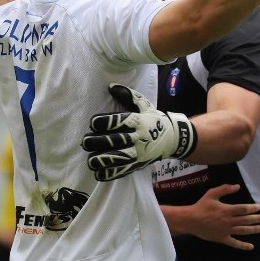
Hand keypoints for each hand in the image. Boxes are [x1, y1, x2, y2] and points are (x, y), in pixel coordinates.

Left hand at [82, 84, 197, 181]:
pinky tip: (99, 173)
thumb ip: (128, 96)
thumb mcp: (145, 105)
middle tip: (85, 142)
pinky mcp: (138, 164)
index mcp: (140, 122)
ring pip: (118, 158)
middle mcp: (139, 138)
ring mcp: (139, 153)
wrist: (174, 139)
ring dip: (102, 160)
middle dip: (98, 142)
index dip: (106, 122)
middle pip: (116, 140)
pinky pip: (122, 171)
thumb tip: (110, 86)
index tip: (93, 122)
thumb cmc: (155, 120)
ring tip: (91, 160)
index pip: (121, 121)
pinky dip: (110, 173)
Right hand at [161, 184, 259, 250]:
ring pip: (243, 230)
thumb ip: (224, 189)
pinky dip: (242, 245)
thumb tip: (237, 186)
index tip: (259, 207)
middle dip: (258, 219)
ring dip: (254, 230)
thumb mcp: (211, 194)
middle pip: (246, 220)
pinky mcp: (222, 238)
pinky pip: (234, 243)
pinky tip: (251, 247)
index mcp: (226, 210)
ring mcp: (226, 231)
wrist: (190, 220)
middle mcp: (228, 221)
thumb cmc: (201, 206)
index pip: (242, 209)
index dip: (252, 208)